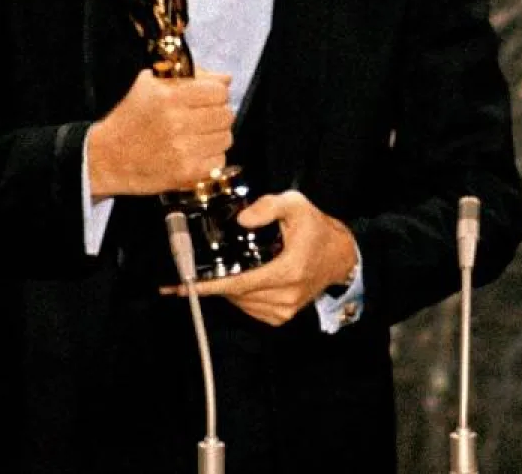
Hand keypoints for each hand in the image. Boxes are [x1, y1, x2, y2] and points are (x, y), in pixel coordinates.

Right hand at [88, 69, 233, 196]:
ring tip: (197, 137)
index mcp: (169, 96)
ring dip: (215, 137)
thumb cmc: (130, 118)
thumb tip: (226, 78)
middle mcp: (177, 122)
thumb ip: (191, 76)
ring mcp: (183, 149)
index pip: (219, 91)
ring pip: (225, 138)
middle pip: (225, 115)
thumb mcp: (150, 85)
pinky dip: (210, 158)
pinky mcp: (186, 173)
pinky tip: (194, 154)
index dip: (216, 94)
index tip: (207, 99)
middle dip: (217, 115)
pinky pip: (219, 161)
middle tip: (202, 119)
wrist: (107, 158)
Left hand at [166, 191, 358, 326]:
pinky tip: (237, 280)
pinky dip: (238, 296)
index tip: (182, 285)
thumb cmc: (314, 228)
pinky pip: (249, 308)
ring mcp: (283, 310)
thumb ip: (268, 206)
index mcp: (287, 271)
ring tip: (214, 271)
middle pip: (235, 294)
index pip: (238, 283)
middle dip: (210, 283)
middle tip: (187, 271)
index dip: (208, 285)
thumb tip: (241, 220)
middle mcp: (285, 296)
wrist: (339, 256)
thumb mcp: (295, 205)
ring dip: (224, 289)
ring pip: (240, 303)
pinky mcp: (281, 316)